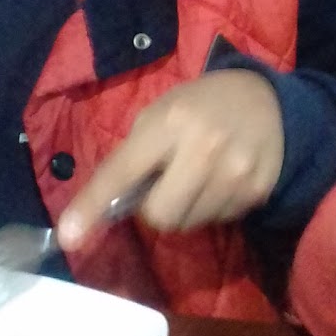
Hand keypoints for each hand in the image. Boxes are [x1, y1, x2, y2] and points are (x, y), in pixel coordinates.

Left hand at [57, 70, 284, 248]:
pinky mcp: (257, 191)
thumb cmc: (199, 105)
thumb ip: (135, 155)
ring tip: (196, 177)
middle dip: (153, 208)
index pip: (122, 171)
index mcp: (170, 121)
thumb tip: (109, 206)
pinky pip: (217, 220)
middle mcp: (204, 148)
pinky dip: (209, 207)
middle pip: (160, 214)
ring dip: (183, 209)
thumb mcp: (160, 113)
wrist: (267, 99)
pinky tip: (219, 180)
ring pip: (188, 223)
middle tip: (162, 185)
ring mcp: (235, 172)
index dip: (92, 205)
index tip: (68, 236)